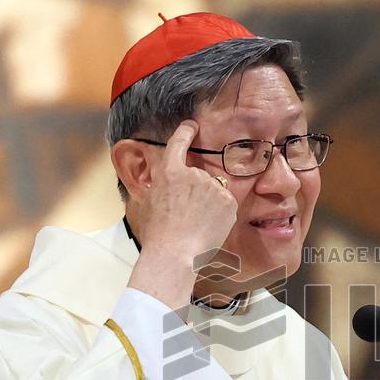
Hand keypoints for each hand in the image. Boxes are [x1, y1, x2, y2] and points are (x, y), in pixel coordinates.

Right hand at [126, 120, 236, 310]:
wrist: (175, 254)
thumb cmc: (158, 234)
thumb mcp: (151, 201)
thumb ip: (162, 184)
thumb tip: (168, 180)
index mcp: (170, 171)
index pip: (179, 141)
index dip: (186, 131)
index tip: (192, 126)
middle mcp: (194, 174)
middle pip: (198, 175)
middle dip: (195, 190)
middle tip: (187, 214)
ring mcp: (213, 187)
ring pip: (213, 190)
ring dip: (208, 202)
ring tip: (196, 223)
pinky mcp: (228, 202)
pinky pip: (225, 202)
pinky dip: (220, 212)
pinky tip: (208, 226)